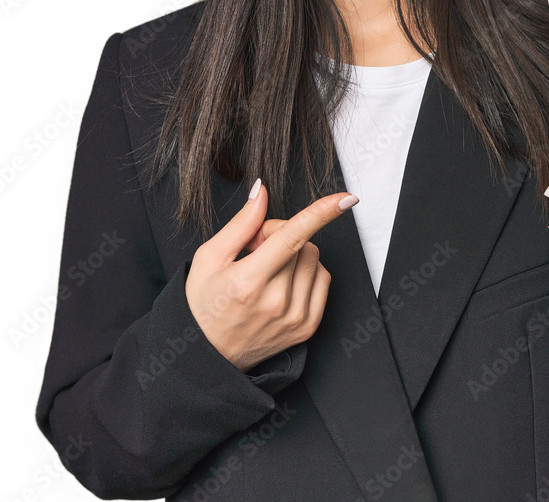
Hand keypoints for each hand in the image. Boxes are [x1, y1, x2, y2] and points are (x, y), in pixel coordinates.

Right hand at [185, 181, 357, 370]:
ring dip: (295, 253)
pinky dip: (308, 272)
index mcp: (249, 282)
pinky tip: (283, 281)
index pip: (292, 237)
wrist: (208, 356)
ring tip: (266, 269)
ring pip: (314, 258)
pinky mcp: (307, 327)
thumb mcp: (209, 258)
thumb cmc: (204, 304)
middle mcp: (277, 302)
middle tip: (255, 249)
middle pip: (302, 242)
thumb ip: (241, 224)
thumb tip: (261, 192)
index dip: (320, 213)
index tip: (345, 198)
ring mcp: (295, 317)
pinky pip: (323, 279)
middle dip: (281, 235)